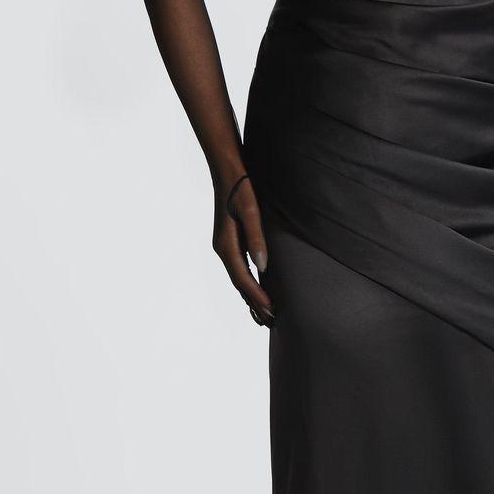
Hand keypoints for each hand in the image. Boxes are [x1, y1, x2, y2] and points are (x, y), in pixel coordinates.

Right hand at [215, 171, 274, 324]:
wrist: (227, 171)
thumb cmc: (240, 188)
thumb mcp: (251, 211)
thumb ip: (256, 239)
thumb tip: (263, 267)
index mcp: (226, 246)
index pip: (243, 279)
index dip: (257, 297)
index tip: (271, 311)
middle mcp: (222, 250)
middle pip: (239, 285)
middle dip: (254, 304)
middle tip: (270, 323)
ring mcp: (224, 247)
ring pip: (238, 280)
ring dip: (250, 298)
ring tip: (263, 316)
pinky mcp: (229, 242)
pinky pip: (238, 270)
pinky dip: (247, 285)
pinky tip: (255, 291)